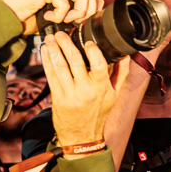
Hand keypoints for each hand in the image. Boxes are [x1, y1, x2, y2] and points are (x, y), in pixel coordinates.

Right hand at [0, 0, 99, 34]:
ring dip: (77, 12)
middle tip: (75, 21)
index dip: (95, 5)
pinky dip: (59, 16)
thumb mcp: (56, 16)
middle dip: (89, 10)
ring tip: (63, 19)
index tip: (85, 19)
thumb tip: (88, 18)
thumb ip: (71, 12)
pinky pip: (65, 3)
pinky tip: (48, 16)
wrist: (8, 15)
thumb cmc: (28, 16)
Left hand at [42, 31, 127, 149]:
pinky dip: (47, 62)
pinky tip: (45, 52)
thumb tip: (125, 55)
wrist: (82, 138)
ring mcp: (70, 95)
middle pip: (76, 62)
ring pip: (60, 67)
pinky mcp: (58, 98)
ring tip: (50, 38)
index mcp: (102, 89)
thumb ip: (121, 74)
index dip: (94, 51)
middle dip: (67, 44)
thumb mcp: (115, 95)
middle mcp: (86, 91)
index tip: (88, 40)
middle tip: (61, 33)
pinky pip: (51, 76)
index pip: (100, 66)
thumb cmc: (99, 114)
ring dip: (54, 50)